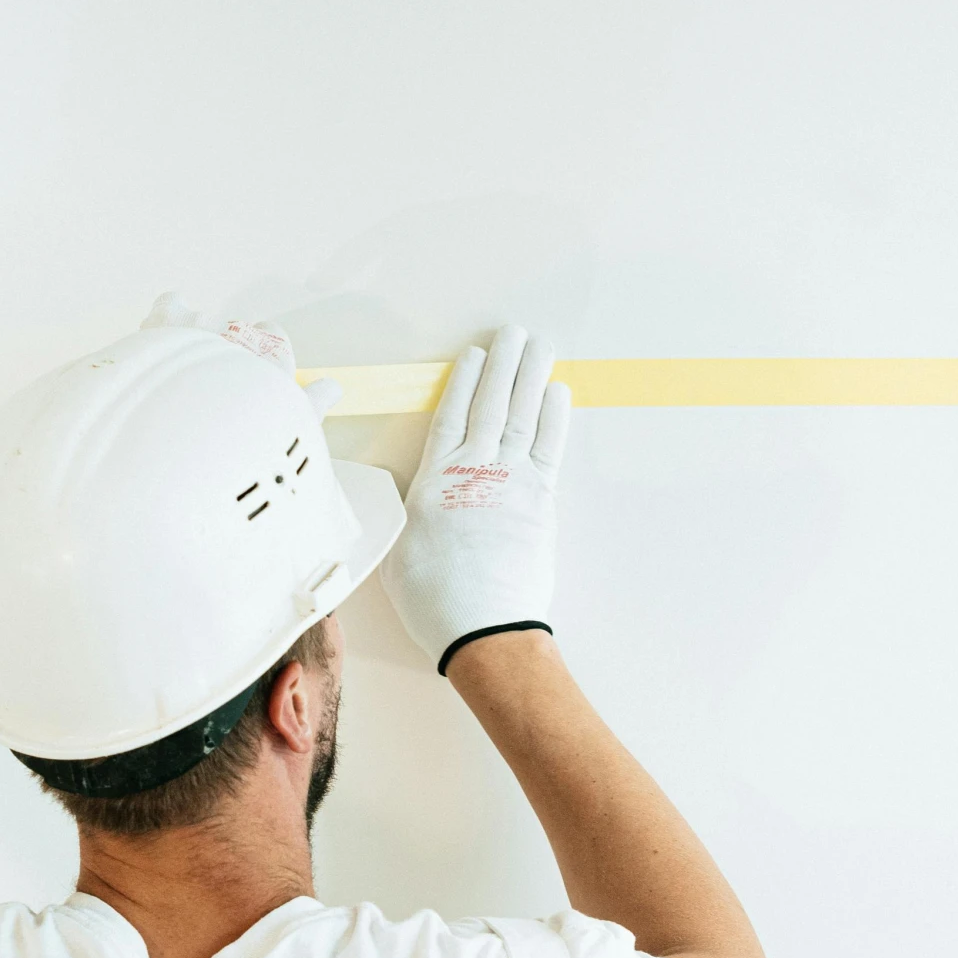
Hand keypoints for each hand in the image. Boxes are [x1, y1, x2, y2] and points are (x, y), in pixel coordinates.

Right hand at [382, 325, 570, 672]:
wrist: (484, 626)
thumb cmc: (434, 598)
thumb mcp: (398, 549)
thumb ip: (409, 511)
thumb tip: (412, 498)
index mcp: (435, 479)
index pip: (450, 415)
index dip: (463, 382)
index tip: (474, 354)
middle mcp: (476, 471)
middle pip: (491, 405)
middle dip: (502, 365)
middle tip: (514, 332)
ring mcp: (513, 483)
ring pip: (523, 416)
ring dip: (531, 377)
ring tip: (540, 346)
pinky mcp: (542, 502)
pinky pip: (550, 447)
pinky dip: (555, 417)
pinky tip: (558, 393)